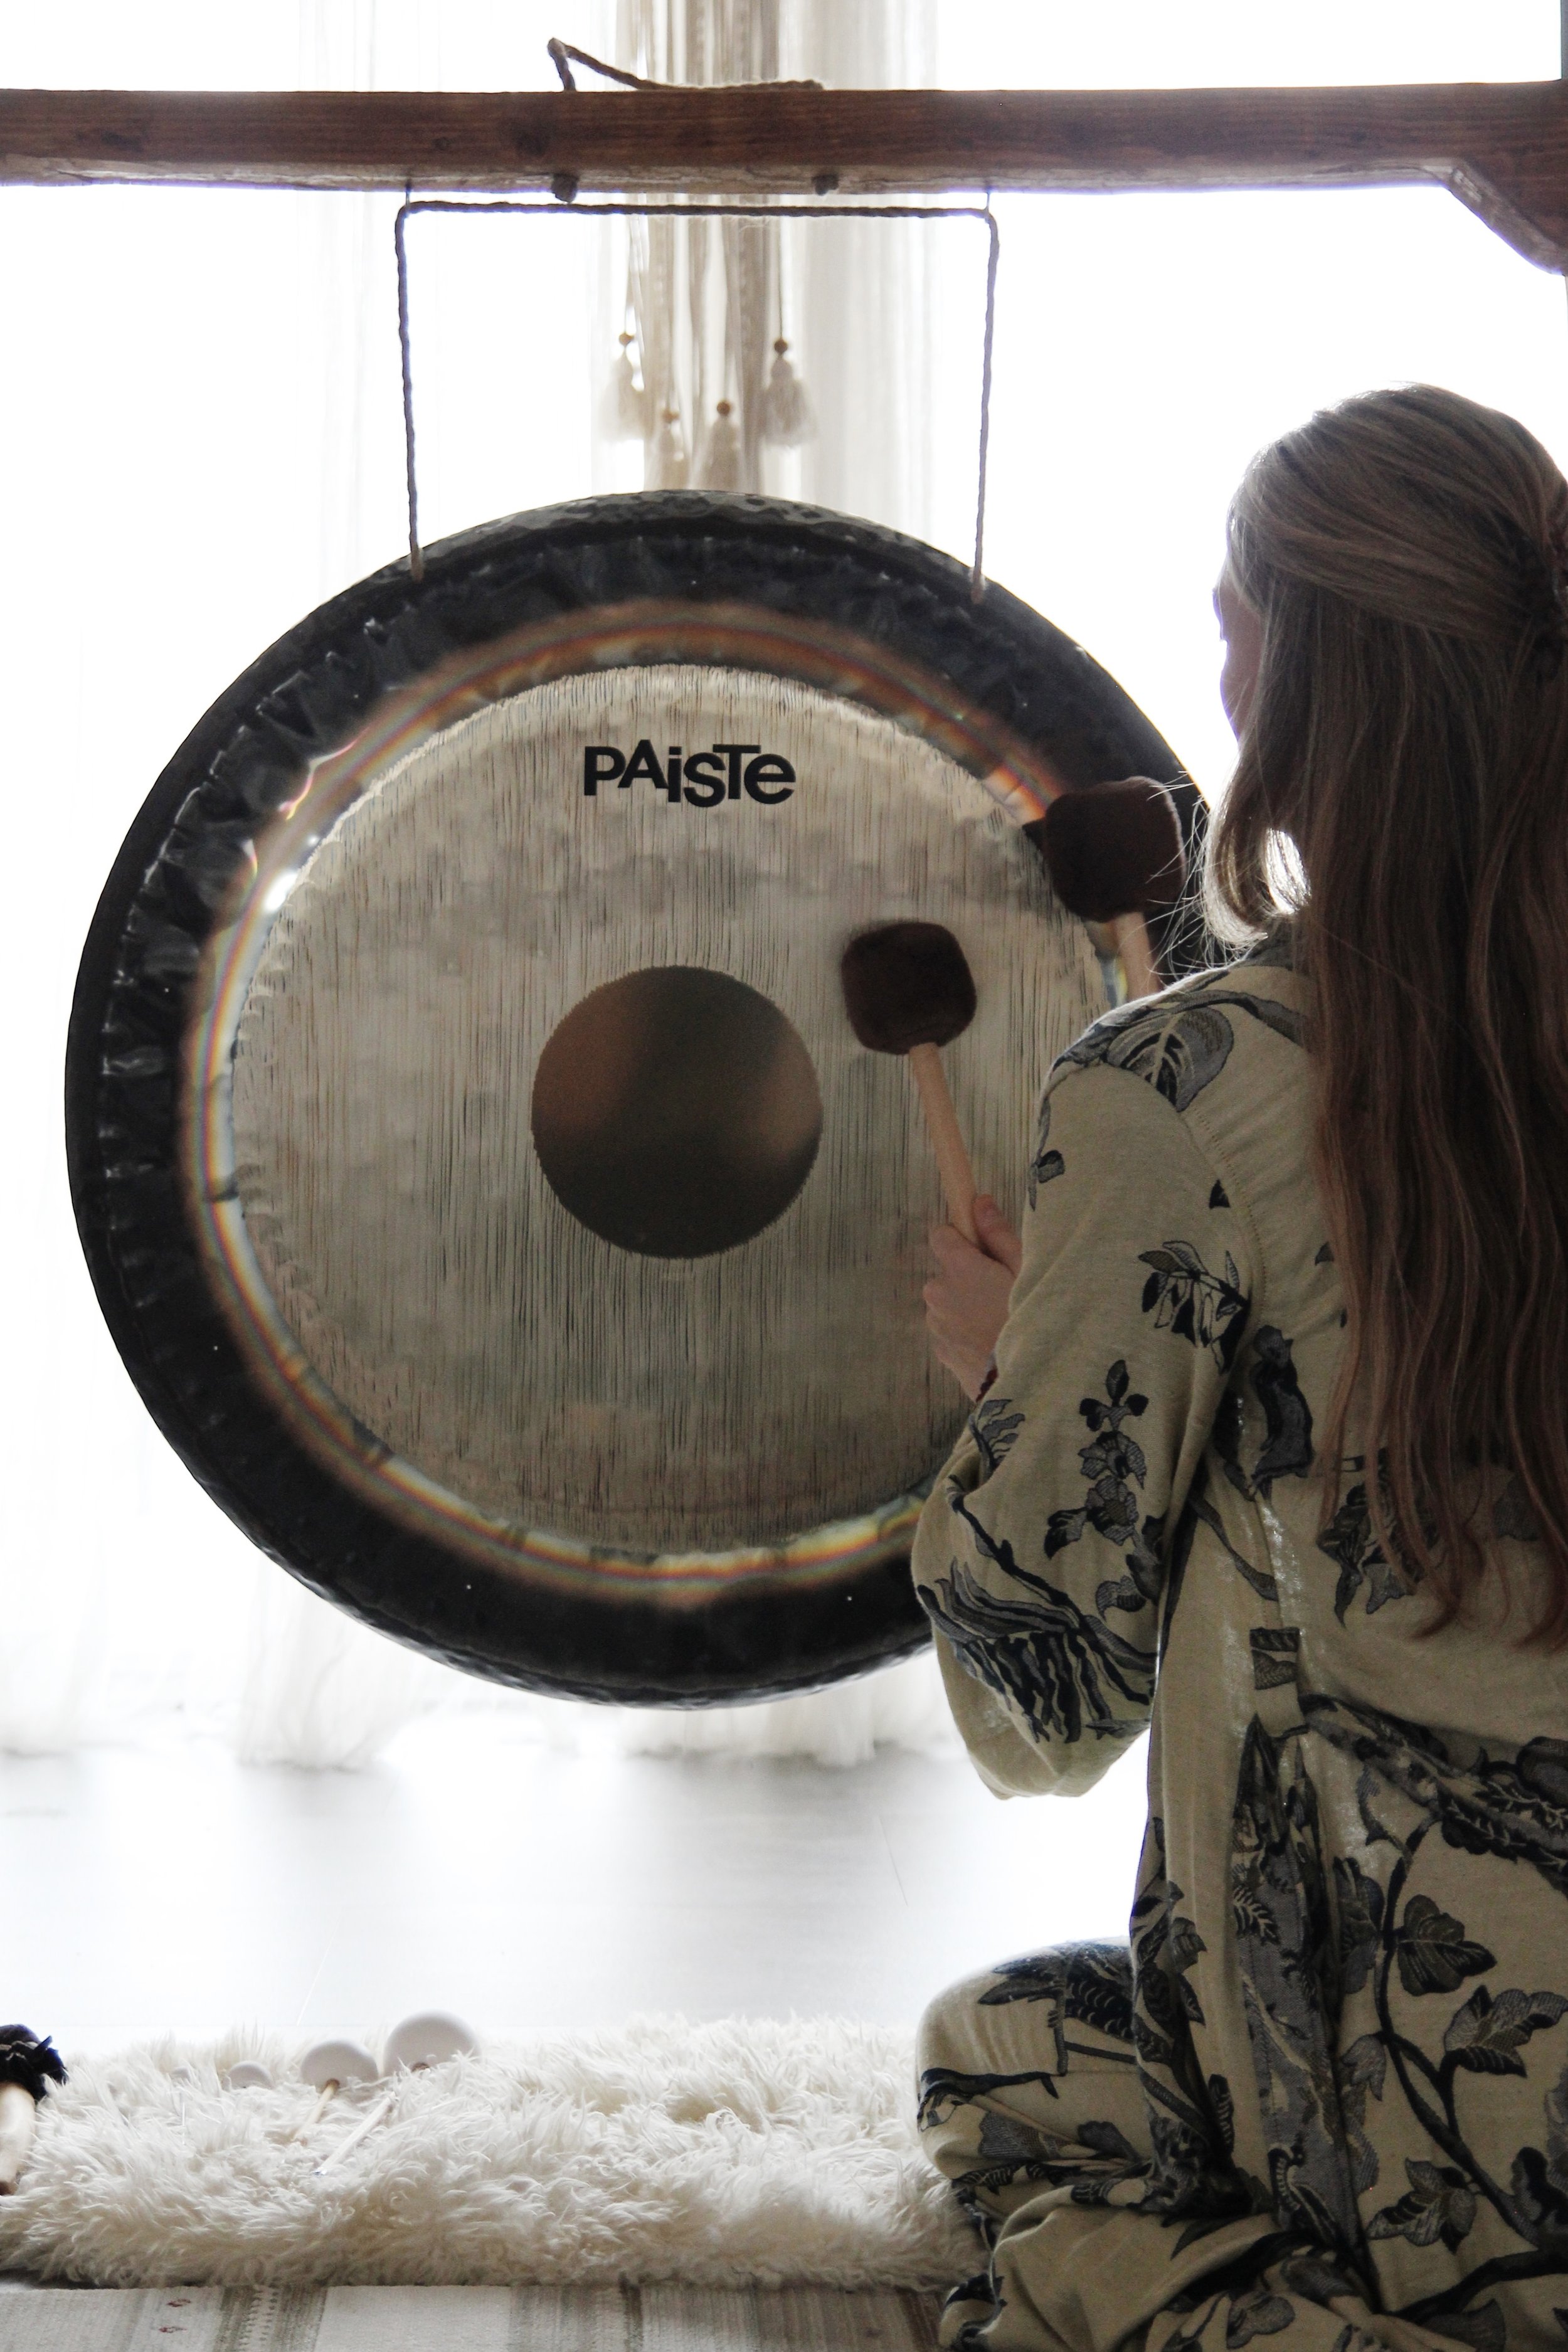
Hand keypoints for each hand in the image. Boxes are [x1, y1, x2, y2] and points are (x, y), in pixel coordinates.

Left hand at [923, 1196, 1023, 1399]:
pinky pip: (950, 1329)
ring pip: (948, 1302)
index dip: (961, 1238)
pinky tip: (992, 1341)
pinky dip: (965, 1331)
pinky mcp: (940, 1352)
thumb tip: (979, 1201)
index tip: (981, 1247)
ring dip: (966, 1305)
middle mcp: (938, 1293)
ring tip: (999, 1321)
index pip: (940, 1234)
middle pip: (947, 1272)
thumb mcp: (1025, 1271)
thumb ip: (998, 1235)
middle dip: (968, 1276)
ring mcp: (936, 1325)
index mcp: (958, 1268)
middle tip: (1002, 1292)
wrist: (1030, 1383)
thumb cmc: (1033, 1321)